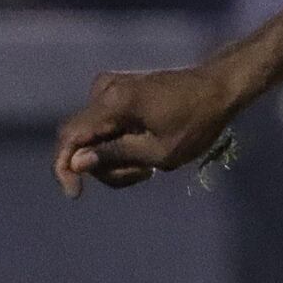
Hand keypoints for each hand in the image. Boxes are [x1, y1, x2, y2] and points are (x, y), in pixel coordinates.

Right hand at [54, 63, 237, 195]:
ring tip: (151, 166)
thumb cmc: (196, 122)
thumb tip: (76, 162)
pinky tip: (147, 152)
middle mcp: (104, 90)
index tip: (75, 194)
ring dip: (116, 159)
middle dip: (106, 167)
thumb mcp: (159, 151)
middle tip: (144, 175)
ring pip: (95, 137)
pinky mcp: (118, 93)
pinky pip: (106, 127)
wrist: (219, 88)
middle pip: (82, 141)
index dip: (64, 168)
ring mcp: (110, 89)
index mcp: (113, 102)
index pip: (70, 136)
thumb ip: (116, 155)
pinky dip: (121, 145)